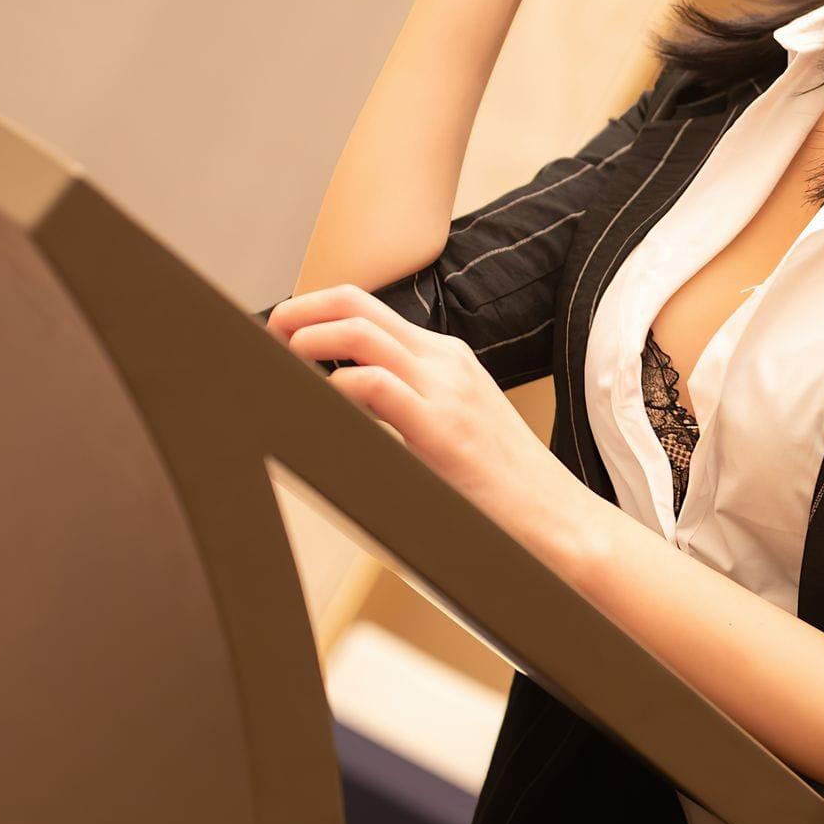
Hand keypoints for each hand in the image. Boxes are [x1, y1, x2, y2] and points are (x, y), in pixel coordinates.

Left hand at [265, 285, 593, 562]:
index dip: (315, 310)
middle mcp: (445, 361)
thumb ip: (410, 405)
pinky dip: (334, 385)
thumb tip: (350, 405)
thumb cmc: (502, 486)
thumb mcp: (455, 426)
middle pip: (356, 304)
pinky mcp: (441, 428)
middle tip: (267, 332)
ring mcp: (445, 390)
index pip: (368, 308)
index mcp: (447, 357)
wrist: (556, 519)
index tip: (284, 331)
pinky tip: (318, 403)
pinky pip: (374, 386)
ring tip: (280, 360)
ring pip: (359, 333)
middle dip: (300, 310)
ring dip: (307, 339)